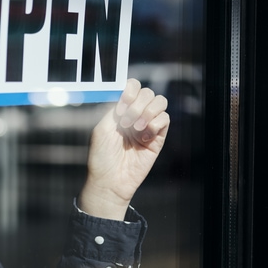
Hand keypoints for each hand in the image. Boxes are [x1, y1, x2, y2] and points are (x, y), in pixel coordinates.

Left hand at [79, 78, 169, 219]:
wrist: (110, 180)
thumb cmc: (101, 156)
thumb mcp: (101, 129)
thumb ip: (113, 109)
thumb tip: (126, 95)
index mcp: (120, 110)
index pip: (133, 87)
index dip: (131, 90)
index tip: (123, 103)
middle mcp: (135, 115)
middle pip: (148, 93)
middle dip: (137, 104)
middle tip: (126, 123)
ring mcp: (147, 125)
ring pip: (160, 102)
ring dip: (148, 112)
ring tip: (136, 129)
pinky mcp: (158, 138)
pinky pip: (165, 120)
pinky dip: (155, 125)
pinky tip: (143, 138)